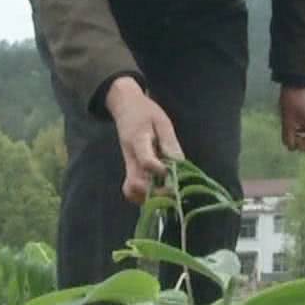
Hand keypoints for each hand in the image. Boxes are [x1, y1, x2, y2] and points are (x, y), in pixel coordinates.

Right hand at [106, 77, 183, 203]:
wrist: (124, 107)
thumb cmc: (145, 112)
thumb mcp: (161, 121)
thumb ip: (169, 142)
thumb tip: (179, 163)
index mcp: (138, 141)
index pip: (146, 161)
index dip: (160, 170)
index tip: (171, 171)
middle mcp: (130, 157)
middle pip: (135, 184)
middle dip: (156, 192)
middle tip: (173, 190)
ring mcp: (128, 165)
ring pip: (132, 191)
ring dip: (149, 197)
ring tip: (167, 192)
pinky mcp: (130, 170)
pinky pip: (133, 190)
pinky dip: (145, 196)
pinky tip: (160, 189)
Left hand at [278, 86, 304, 151]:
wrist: (296, 82)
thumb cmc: (291, 102)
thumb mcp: (287, 121)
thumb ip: (288, 137)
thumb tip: (291, 148)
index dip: (302, 147)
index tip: (293, 139)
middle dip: (302, 141)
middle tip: (291, 134)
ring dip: (303, 135)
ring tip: (292, 126)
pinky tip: (296, 122)